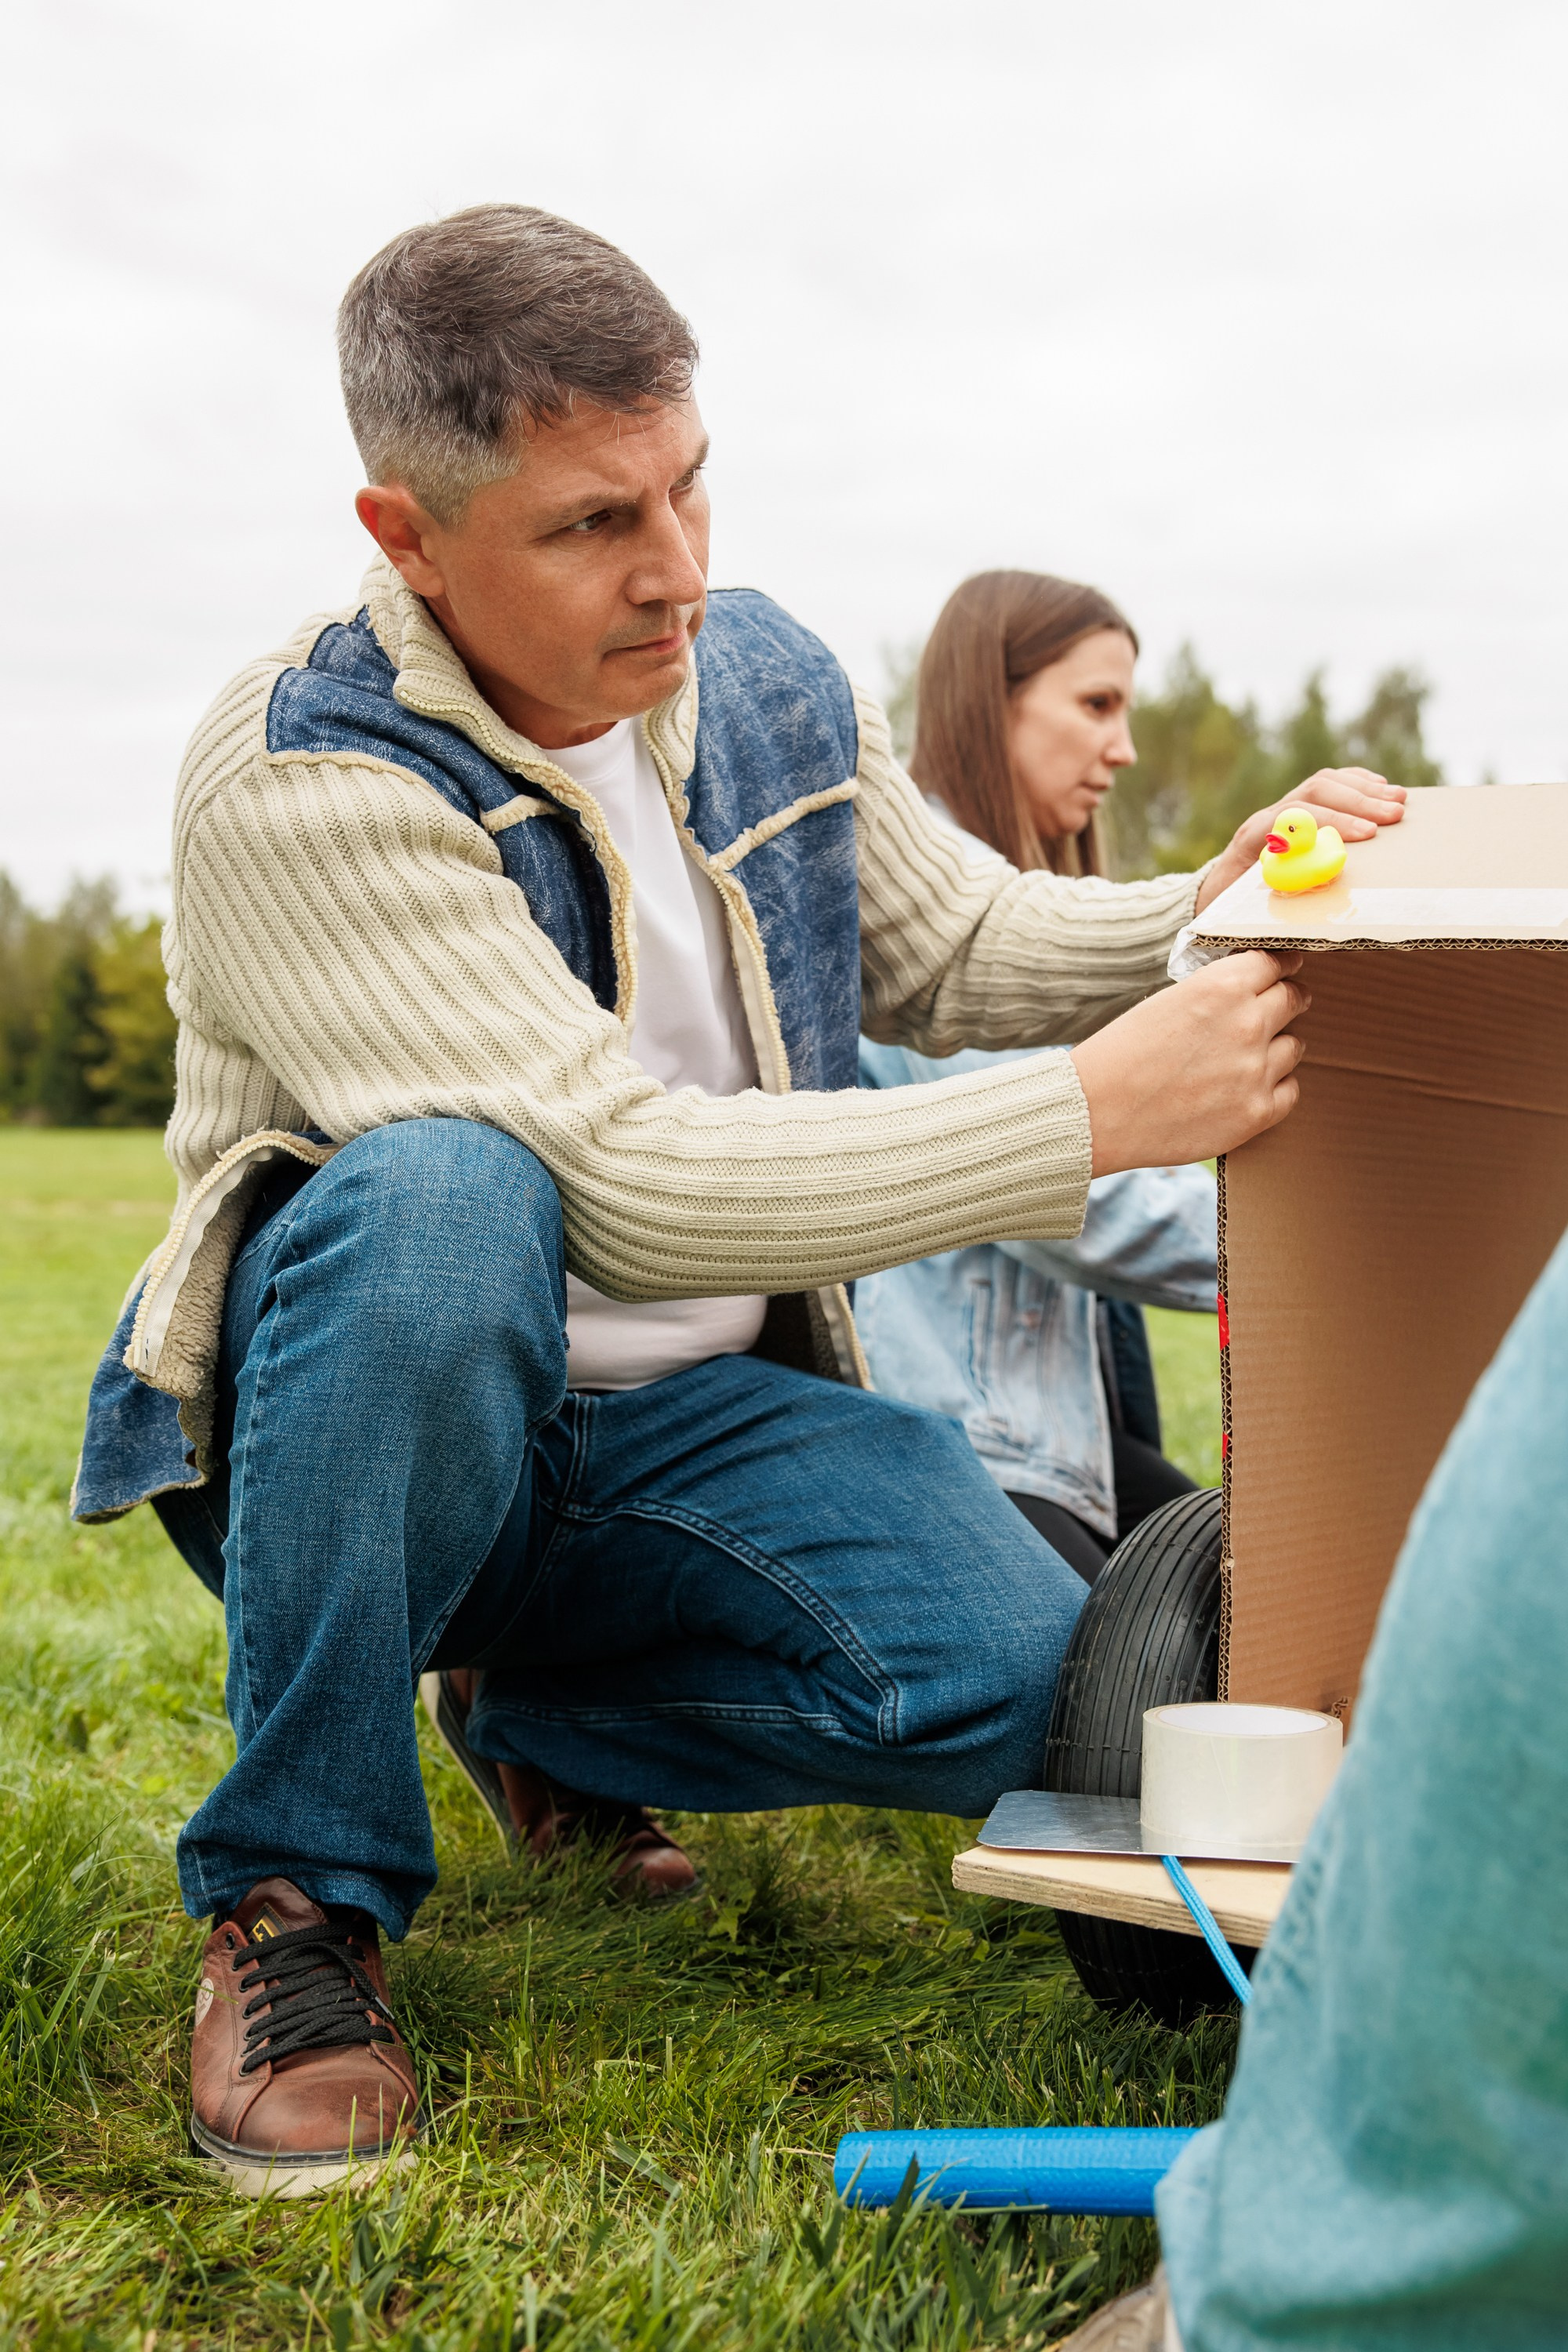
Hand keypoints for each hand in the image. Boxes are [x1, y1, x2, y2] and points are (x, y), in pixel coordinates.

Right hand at [1070, 951, 1308, 1175]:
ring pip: (1293, 1046)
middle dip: (1287, 999)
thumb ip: (1214, 992)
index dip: (1281, 966)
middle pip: (1293, 999)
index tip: (1284, 970)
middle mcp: (1247, 1024)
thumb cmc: (1120, 1055)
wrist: (1095, 1113)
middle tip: (1280, 1006)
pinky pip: (1290, 1091)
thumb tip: (1248, 990)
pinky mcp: (1256, 1113)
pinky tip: (1249, 1087)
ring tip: (1249, 1056)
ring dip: (1277, 1046)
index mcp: (1221, 987)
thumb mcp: (1166, 1001)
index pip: (1275, 963)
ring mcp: (1255, 1071)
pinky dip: (1275, 1087)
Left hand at [1193, 768, 1405, 914]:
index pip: (1293, 816)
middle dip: (1358, 802)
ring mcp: (1281, 808)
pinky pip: (1328, 784)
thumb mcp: (1246, 913)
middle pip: (1314, 792)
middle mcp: (1268, 818)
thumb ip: (1273, 912)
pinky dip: (1357, 783)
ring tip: (1399, 801)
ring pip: (1323, 783)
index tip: (1367, 835)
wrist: (1216, 891)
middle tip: (1394, 816)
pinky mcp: (1295, 806)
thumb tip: (1303, 933)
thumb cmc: (1234, 908)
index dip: (1331, 821)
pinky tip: (1381, 788)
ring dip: (1364, 790)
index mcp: (1253, 840)